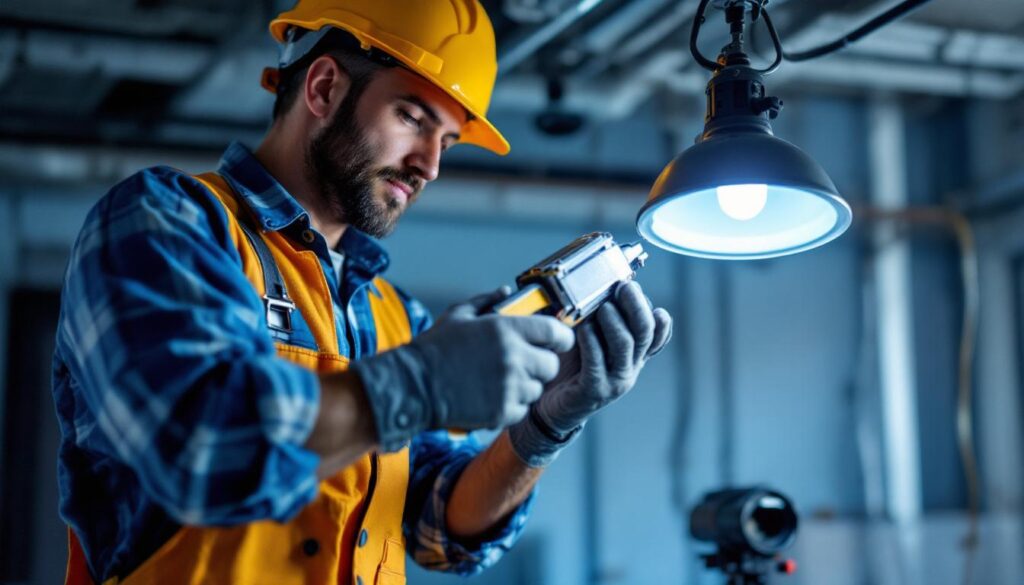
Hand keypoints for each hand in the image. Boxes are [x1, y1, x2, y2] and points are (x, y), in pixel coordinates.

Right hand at [351, 288, 575, 451]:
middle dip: (541, 364)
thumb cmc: (433, 349)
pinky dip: (511, 405)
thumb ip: (486, 301)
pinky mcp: (502, 412)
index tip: (555, 341)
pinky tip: (491, 396)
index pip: (556, 332)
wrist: (412, 386)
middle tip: (524, 364)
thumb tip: (505, 291)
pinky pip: (522, 409)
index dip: (560, 337)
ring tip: (500, 381)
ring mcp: (509, 388)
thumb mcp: (457, 315)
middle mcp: (513, 358)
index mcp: (505, 329)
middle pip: (551, 365)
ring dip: (525, 386)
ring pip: (537, 389)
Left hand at [509, 280, 671, 465]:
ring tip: (603, 307)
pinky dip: (591, 341)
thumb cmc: (569, 366)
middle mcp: (630, 366)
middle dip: (636, 305)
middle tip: (624, 287)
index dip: (656, 312)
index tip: (641, 290)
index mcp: (633, 353)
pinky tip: (582, 329)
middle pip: (646, 332)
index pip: (659, 333)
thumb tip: (602, 281)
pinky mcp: (594, 391)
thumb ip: (598, 316)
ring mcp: (615, 381)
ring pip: (625, 345)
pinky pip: (596, 362)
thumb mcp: (590, 338)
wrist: (549, 407)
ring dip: (615, 321)